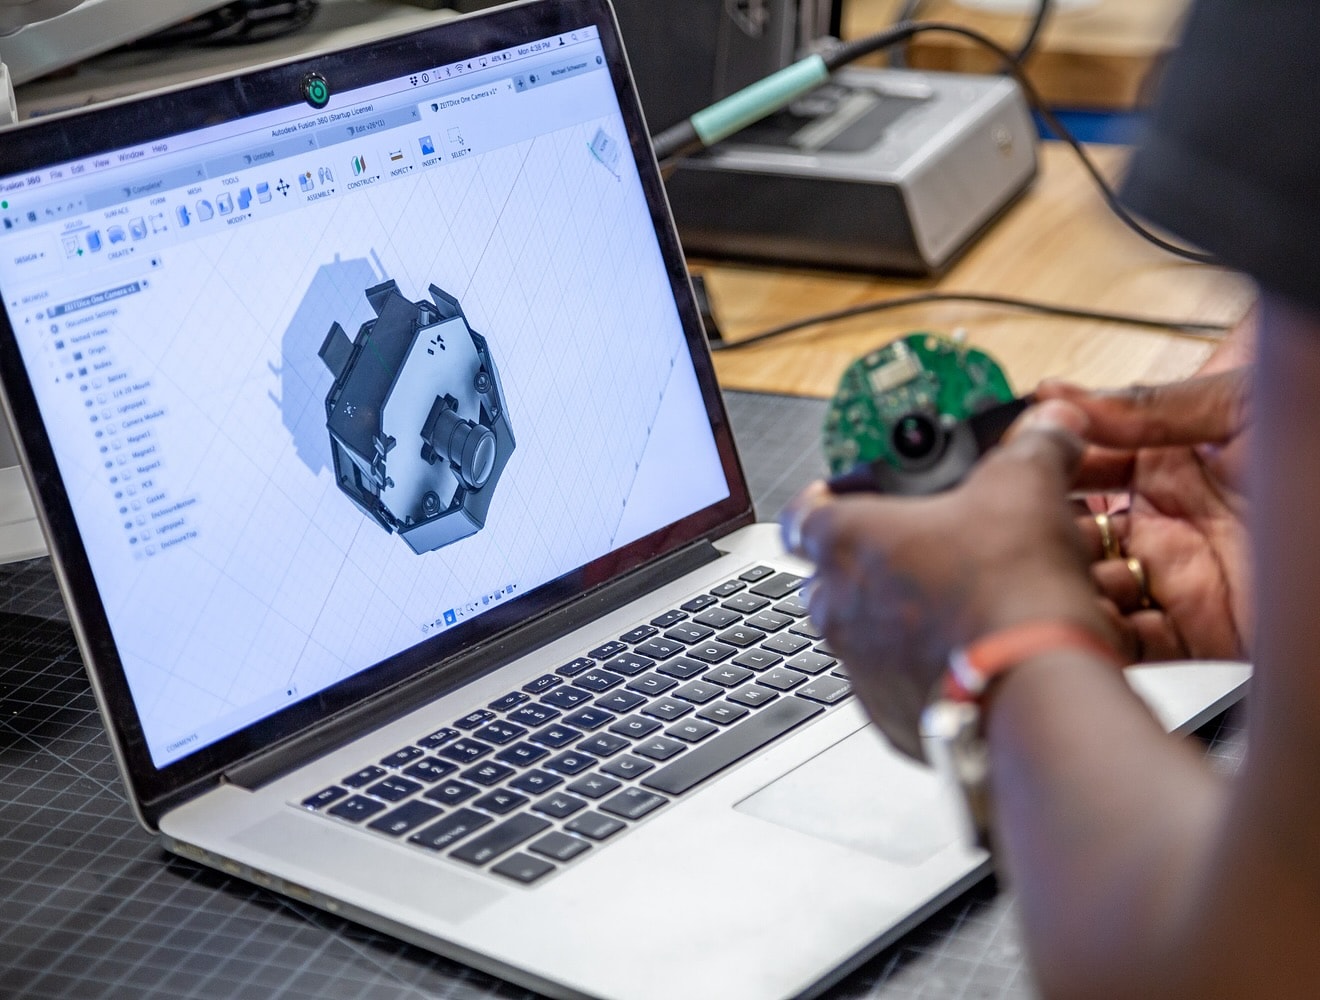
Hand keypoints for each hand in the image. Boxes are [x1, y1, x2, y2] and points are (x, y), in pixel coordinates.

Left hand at [780, 402, 1112, 760]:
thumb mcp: (1027, 488)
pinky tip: (972, 660)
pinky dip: (925, 673)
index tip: (841, 497)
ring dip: (899, 622)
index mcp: (847, 541)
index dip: (823, 500)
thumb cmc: (1009, 589)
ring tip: (956, 610)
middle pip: (832, 577)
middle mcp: (838, 607)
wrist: (1033, 692)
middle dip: (870, 566)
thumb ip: (1032, 449)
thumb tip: (1052, 426)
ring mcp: (859, 668)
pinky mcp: (891, 718)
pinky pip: (896, 686)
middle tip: (922, 556)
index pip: (802, 512)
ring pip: (865, 635)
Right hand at [1035, 367, 1250, 661]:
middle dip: (1036, 529)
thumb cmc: (1319, 448)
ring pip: (1091, 587)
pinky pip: (1132, 642)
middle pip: (1074, 531)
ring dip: (1059, 584)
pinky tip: (1075, 618)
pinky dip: (1098, 635)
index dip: (1042, 463)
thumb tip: (1064, 396)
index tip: (1010, 460)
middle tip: (1008, 523)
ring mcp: (1182, 576)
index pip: (1081, 464)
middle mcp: (1169, 521)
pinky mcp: (1202, 631)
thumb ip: (1151, 404)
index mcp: (1171, 462)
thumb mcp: (1243, 399)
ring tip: (1033, 573)